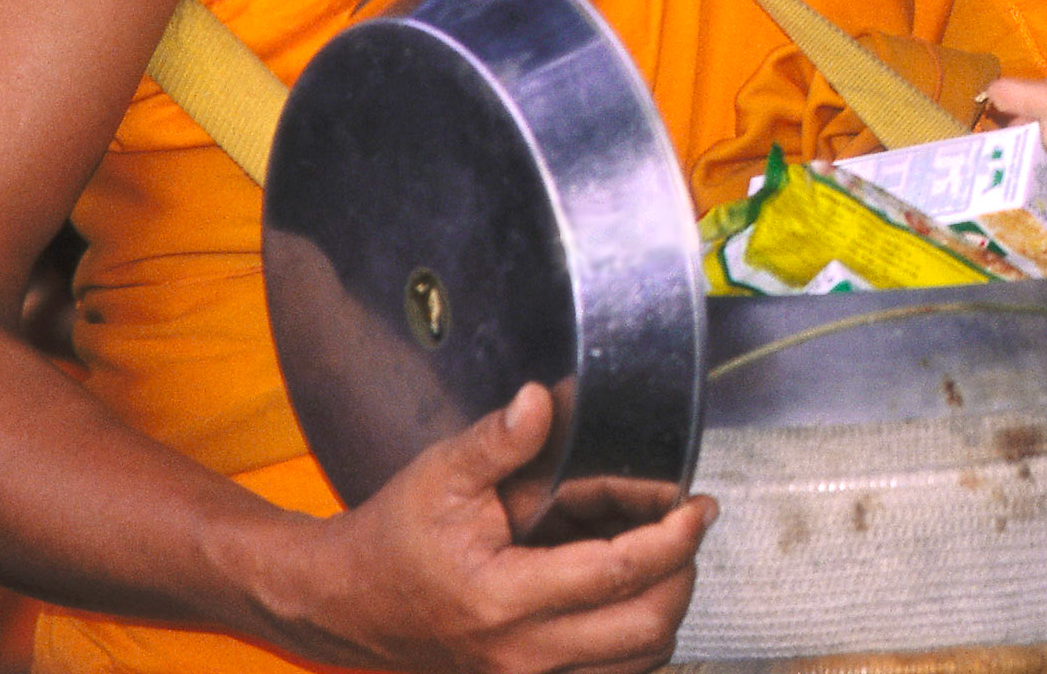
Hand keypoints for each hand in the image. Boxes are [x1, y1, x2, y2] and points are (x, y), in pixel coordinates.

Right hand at [259, 384, 715, 672]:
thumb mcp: (442, 472)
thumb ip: (499, 440)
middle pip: (646, 627)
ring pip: (638, 662)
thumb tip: (542, 400)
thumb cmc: (395, 535)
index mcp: (505, 597)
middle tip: (690, 522)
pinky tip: (630, 589)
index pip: (618, 574)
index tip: (698, 505)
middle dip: (684, 571)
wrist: (348, 602)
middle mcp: (525, 654)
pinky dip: (637, 636)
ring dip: (666, 606)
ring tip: (664, 550)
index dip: (672, 537)